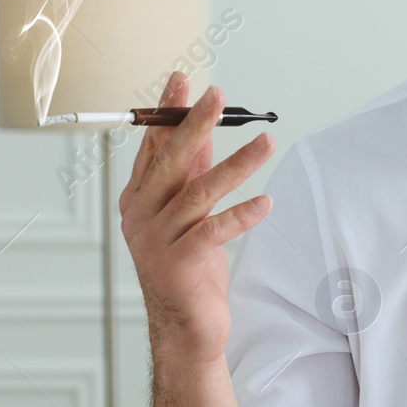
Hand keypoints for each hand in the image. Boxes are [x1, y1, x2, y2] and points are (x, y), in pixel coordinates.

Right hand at [119, 71, 275, 365]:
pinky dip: (241, 216)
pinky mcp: (179, 264)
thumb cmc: (188, 265)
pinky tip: (266, 203)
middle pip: (170, 162)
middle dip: (195, 125)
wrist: (186, 326)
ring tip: (267, 143)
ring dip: (237, 165)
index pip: (153, 146)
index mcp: (138, 199)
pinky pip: (214, 232)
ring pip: (198, 193)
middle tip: (218, 96)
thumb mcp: (189, 212)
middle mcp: (141, 216)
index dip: (168, 113)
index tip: (183, 81)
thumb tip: (204, 128)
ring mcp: (157, 240)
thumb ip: (192, 173)